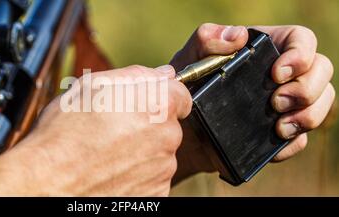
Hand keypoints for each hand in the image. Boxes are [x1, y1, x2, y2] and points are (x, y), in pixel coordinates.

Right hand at [0, 65, 191, 195]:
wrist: (49, 182)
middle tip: (114, 128)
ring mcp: (163, 168)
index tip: (143, 103)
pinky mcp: (155, 193)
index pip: (181, 94)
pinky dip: (137, 174)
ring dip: (141, 150)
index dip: (161, 96)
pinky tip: (111, 170)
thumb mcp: (93, 86)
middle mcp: (167, 136)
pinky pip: (152, 177)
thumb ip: (136, 76)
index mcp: (157, 104)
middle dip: (147, 123)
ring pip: (159, 152)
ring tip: (107, 152)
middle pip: (167, 124)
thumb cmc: (64, 134)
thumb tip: (162, 74)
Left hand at [171, 23, 334, 182]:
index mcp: (264, 48)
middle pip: (321, 70)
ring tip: (280, 127)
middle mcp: (280, 74)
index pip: (301, 39)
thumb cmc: (185, 87)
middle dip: (307, 89)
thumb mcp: (189, 59)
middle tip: (277, 103)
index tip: (277, 74)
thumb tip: (237, 36)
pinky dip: (292, 143)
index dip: (300, 55)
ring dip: (308, 116)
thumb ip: (207, 40)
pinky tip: (275, 145)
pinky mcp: (279, 131)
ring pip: (321, 102)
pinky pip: (301, 138)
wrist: (180, 130)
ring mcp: (284, 103)